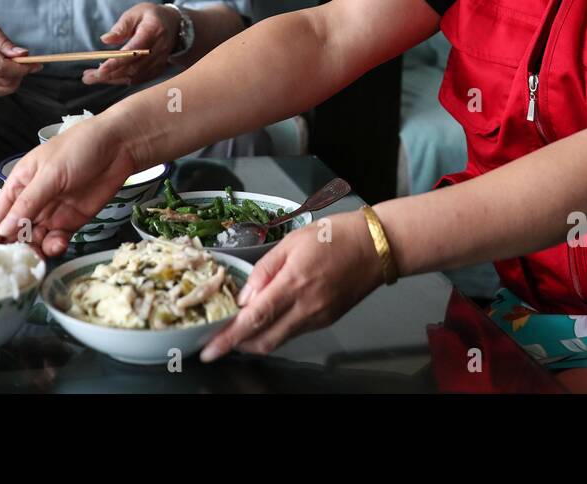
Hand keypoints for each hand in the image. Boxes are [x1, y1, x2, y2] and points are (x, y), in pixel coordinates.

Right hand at [0, 14, 39, 95]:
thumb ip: (4, 42)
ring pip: (4, 88)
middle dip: (22, 72)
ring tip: (12, 62)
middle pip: (5, 80)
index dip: (22, 68)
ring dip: (16, 77)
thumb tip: (22, 54)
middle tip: (26, 60)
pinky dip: (8, 81)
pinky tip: (3, 69)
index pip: (1, 67)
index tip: (37, 63)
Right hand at [0, 115, 138, 256]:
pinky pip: (57, 240)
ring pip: (35, 239)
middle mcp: (33, 201)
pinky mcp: (72, 221)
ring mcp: (52, 212)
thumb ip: (27, 203)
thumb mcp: (49, 174)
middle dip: (13, 247)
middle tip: (12, 264)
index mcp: (20, 183)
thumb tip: (3, 229)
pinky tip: (57, 246)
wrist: (119, 146)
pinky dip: (55, 246)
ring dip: (34, 250)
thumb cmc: (80, 148)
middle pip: (15, 230)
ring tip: (36, 257)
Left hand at [83, 2, 179, 86]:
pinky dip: (122, 80)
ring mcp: (161, 60)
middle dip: (109, 74)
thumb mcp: (135, 13)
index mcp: (153, 30)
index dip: (117, 62)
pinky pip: (140, 79)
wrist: (175, 24)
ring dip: (113, 79)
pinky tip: (108, 78)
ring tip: (92, 78)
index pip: (134, 50)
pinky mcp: (159, 68)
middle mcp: (159, 48)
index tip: (100, 69)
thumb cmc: (151, 16)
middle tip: (88, 77)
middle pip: (133, 67)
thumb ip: (121, 26)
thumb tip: (105, 40)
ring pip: (135, 76)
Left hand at [199, 210, 384, 361]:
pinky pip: (295, 332)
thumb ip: (264, 269)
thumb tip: (244, 296)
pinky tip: (271, 315)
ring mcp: (318, 318)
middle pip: (264, 340)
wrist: (376, 246)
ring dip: (256, 338)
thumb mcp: (292, 241)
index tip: (209, 350)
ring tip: (242, 325)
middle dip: (238, 344)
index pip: (253, 320)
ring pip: (279, 340)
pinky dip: (277, 329)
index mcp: (294, 283)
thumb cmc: (335, 236)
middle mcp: (306, 307)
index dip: (228, 338)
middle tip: (220, 337)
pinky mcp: (327, 320)